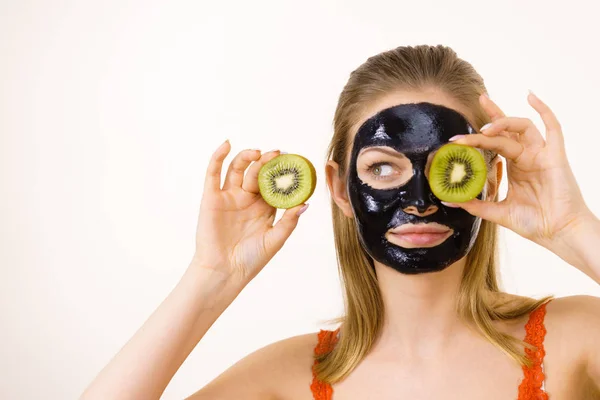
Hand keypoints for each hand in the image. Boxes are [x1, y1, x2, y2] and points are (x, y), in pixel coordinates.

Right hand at [192, 141, 307, 285]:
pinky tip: (226, 145)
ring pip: (238, 169)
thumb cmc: (251, 260)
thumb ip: (288, 222)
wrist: (224, 272)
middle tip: (278, 154)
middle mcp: (246, 198)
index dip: (282, 172)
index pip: (274, 183)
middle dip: (267, 162)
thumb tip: (305, 203)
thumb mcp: (275, 240)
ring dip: (247, 157)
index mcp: (263, 207)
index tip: (294, 161)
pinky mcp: (211, 198)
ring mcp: (229, 197)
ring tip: (258, 153)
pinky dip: (218, 157)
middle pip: (257, 172)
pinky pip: (213, 174)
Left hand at [447, 92, 591, 248]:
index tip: (455, 138)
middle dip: (488, 118)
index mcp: (514, 166)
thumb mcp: (498, 212)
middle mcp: (527, 156)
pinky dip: (544, 110)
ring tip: (484, 129)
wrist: (559, 233)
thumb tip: (449, 200)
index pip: (494, 142)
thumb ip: (475, 205)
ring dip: (504, 122)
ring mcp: (541, 155)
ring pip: (522, 127)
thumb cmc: (534, 223)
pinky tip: (530, 96)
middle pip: (506, 129)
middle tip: (470, 112)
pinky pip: (553, 128)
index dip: (476, 136)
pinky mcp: (556, 157)